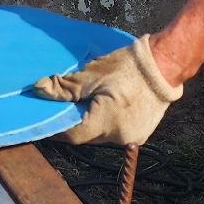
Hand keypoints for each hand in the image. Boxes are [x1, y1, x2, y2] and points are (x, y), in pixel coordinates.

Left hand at [31, 34, 181, 146]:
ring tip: (86, 103)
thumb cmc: (127, 67)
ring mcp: (133, 138)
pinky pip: (115, 133)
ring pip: (101, 135)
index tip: (44, 119)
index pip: (72, 135)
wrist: (163, 66)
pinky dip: (106, 123)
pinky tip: (104, 107)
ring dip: (91, 122)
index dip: (56, 128)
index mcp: (106, 123)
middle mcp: (120, 137)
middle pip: (87, 136)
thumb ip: (64, 87)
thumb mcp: (91, 75)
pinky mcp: (141, 134)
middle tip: (65, 106)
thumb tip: (40, 89)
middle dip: (74, 122)